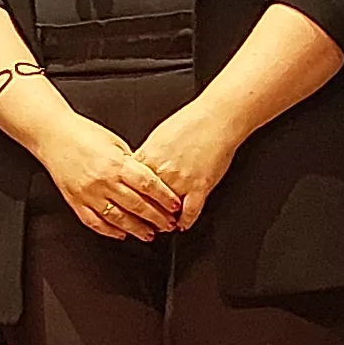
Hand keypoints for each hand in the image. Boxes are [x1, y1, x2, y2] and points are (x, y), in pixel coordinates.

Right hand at [35, 109, 184, 241]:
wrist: (53, 134)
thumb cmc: (83, 133)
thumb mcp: (115, 142)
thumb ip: (132, 162)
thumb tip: (149, 179)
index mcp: (116, 163)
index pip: (148, 185)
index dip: (164, 197)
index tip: (175, 205)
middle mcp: (103, 181)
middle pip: (137, 205)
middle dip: (157, 218)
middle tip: (169, 225)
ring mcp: (89, 194)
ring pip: (118, 219)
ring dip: (137, 229)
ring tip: (149, 234)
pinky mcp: (76, 202)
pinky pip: (95, 222)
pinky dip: (109, 231)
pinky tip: (120, 233)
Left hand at [133, 101, 242, 232]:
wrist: (215, 117)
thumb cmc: (190, 122)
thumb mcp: (158, 135)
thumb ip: (147, 154)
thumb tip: (137, 165)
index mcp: (148, 157)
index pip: (131, 185)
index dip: (128, 200)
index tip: (127, 208)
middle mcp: (161, 171)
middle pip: (145, 202)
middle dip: (142, 216)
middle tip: (142, 224)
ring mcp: (180, 181)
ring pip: (165, 211)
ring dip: (163, 222)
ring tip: (162, 227)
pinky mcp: (200, 186)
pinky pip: (190, 212)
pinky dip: (186, 221)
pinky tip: (183, 224)